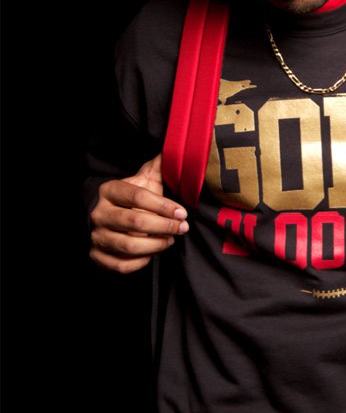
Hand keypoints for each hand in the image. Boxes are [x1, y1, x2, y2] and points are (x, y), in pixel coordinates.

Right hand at [89, 154, 188, 272]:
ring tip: (170, 239)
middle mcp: (99, 212)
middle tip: (182, 227)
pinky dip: (140, 262)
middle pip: (135, 221)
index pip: (138, 197)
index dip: (163, 206)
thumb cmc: (130, 198)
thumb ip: (158, 167)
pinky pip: (120, 265)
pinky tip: (152, 253)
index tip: (182, 212)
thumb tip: (178, 147)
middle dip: (164, 226)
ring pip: (129, 245)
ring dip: (155, 244)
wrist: (103, 214)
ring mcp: (96, 235)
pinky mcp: (96, 255)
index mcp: (110, 190)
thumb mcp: (142, 180)